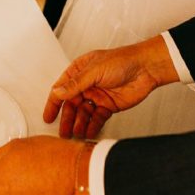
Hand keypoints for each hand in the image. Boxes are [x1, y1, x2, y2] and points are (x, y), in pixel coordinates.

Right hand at [44, 36, 179, 138]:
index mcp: (79, 71)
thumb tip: (58, 91)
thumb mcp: (94, 70)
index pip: (62, 89)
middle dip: (67, 119)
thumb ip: (75, 83)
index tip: (48, 117)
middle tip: (63, 132)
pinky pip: (97, 118)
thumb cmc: (122, 60)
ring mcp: (98, 96)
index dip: (54, 103)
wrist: (146, 68)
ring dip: (79, 124)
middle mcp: (87, 84)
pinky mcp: (109, 106)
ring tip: (76, 134)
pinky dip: (93, 126)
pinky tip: (89, 132)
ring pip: (84, 113)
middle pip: (72, 105)